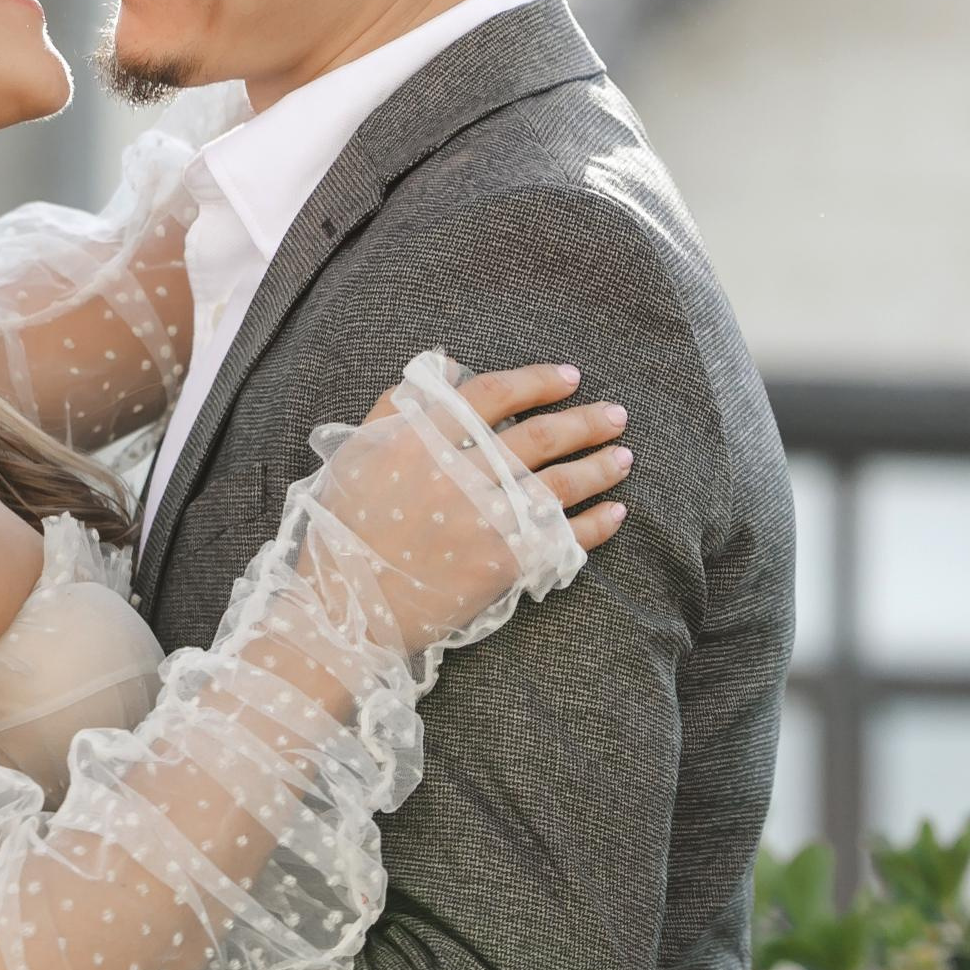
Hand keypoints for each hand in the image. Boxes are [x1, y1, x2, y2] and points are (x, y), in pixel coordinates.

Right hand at [360, 361, 628, 552]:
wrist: (345, 606)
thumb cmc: (345, 524)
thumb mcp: (358, 450)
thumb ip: (400, 403)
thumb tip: (447, 363)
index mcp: (419, 439)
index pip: (491, 394)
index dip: (536, 381)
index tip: (570, 376)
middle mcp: (457, 474)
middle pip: (538, 436)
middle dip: (584, 422)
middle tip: (616, 415)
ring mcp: (482, 520)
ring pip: (558, 484)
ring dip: (599, 467)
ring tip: (624, 456)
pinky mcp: (500, 565)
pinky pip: (562, 539)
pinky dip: (594, 525)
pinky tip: (616, 513)